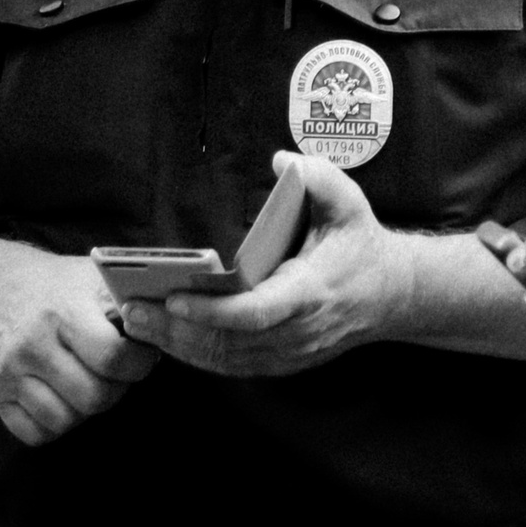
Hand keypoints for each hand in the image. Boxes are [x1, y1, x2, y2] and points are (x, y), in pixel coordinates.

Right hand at [0, 246, 158, 445]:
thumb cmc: (66, 288)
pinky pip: (35, 434)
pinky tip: (63, 396)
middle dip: (116, 390)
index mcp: (65, 310)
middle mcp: (32, 342)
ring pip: (65, 421)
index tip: (142, 354)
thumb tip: (178, 320)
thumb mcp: (100, 279)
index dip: (138, 364)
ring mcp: (8, 370)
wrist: (4, 288)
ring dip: (86, 409)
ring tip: (89, 381)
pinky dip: (56, 424)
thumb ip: (136, 300)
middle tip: (116, 372)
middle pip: (93, 398)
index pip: (112, 357)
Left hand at [120, 152, 413, 376]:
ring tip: (137, 322)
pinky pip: (232, 365)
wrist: (394, 296)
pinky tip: (166, 336)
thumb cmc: (362, 245)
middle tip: (131, 310)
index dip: (211, 311)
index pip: (254, 312)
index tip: (174, 296)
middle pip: (227, 341)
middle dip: (176, 328)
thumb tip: (281, 161)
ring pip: (225, 359)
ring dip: (178, 344)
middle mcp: (298, 330)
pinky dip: (196, 354)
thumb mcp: (350, 203)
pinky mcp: (283, 361)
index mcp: (310, 291)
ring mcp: (290, 352)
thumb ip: (319, 177)